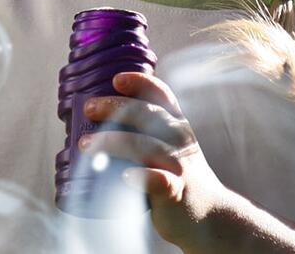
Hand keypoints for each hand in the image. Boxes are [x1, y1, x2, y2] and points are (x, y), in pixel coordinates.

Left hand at [79, 72, 234, 252]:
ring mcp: (178, 165)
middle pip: (147, 114)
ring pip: (145, 145)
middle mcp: (178, 139)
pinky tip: (126, 175)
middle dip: (114, 107)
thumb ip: (142, 130)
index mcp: (175, 124)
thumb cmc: (176, 175)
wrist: (209, 215)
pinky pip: (159, 181)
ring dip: (113, 141)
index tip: (116, 80)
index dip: (140, 82)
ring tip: (85, 144)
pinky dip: (142, 177)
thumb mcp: (168, 144)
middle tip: (88, 108)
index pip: (161, 94)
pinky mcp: (176, 192)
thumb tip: (91, 120)